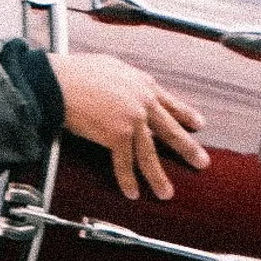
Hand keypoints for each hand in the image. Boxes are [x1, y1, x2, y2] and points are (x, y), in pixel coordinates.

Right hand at [53, 56, 209, 201]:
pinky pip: (124, 163)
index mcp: (142, 83)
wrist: (59, 81)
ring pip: (149, 154)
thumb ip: (124, 81)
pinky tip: (132, 192)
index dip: (186, 114)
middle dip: (188, 149)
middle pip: (170, 130)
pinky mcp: (118, 135)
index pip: (169, 103)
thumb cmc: (76, 72)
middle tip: (202, 162)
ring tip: (166, 192)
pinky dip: (127, 180)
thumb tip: (123, 86)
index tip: (198, 124)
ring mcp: (133, 120)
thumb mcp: (110, 67)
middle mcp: (143, 102)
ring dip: (158, 176)